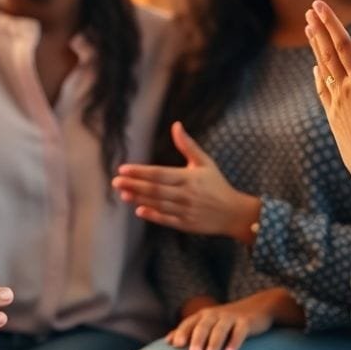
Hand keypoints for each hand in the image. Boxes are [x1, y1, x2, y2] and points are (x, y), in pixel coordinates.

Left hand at [112, 122, 260, 241]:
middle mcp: (186, 194)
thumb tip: (176, 125)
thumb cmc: (217, 184)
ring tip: (123, 193)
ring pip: (158, 204)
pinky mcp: (186, 224)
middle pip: (155, 189)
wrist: (234, 213)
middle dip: (134, 185)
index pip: (160, 173)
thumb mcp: (205, 162)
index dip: (140, 171)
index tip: (123, 168)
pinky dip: (153, 215)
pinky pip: (166, 220)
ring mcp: (186, 211)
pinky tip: (139, 210)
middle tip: (115, 181)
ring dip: (139, 199)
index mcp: (189, 178)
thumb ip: (188, 145)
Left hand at [166, 292, 281, 349]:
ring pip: (220, 330)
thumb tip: (169, 341)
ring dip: (214, 344)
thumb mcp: (209, 322)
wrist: (258, 307)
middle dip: (197, 340)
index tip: (175, 344)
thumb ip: (190, 330)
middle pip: (204, 326)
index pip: (190, 322)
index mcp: (204, 315)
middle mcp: (216, 314)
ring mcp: (231, 317)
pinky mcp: (246, 322)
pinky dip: (234, 342)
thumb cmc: (228, 319)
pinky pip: (239, 332)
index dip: (182, 332)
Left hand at [305, 0, 350, 189]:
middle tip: (310, 10)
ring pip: (324, 68)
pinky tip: (315, 67)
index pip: (342, 44)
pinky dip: (318, 75)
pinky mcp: (334, 116)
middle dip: (320, 29)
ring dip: (316, 47)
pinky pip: (323, 90)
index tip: (320, 6)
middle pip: (328, 52)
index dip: (331, 23)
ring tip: (309, 29)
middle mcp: (343, 88)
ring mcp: (336, 102)